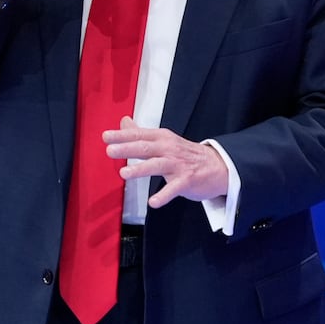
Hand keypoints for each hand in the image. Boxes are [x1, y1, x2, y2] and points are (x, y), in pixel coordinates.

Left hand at [106, 117, 228, 206]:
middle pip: (146, 147)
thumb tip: (123, 121)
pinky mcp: (187, 180)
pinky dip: (164, 195)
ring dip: (141, 169)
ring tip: (124, 173)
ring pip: (157, 165)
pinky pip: (174, 188)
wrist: (219, 166)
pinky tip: (153, 202)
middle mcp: (169, 149)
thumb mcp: (164, 139)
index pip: (139, 135)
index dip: (122, 135)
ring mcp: (178, 164)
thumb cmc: (186, 154)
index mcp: (162, 138)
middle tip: (110, 150)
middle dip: (127, 148)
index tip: (105, 136)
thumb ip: (141, 133)